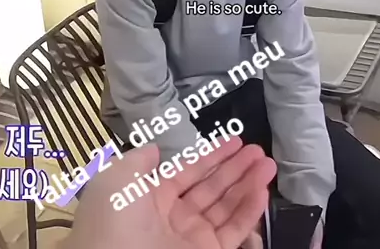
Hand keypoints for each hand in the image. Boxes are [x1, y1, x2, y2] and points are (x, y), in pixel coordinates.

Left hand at [63, 136, 275, 248]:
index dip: (212, 156)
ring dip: (249, 184)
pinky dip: (249, 211)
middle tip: (257, 150)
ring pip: (227, 207)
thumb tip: (154, 148)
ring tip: (268, 164)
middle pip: (212, 187)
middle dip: (236, 167)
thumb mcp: (116, 180)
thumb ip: (138, 161)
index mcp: (152, 198)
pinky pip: (233, 231)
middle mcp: (174, 217)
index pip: (189, 172)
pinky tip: (262, 190)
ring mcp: (192, 239)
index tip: (234, 141)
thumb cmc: (112, 222)